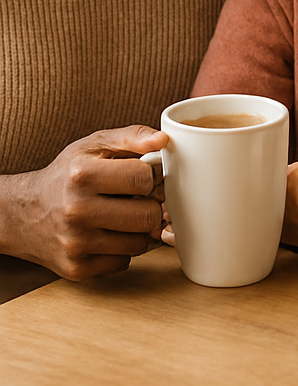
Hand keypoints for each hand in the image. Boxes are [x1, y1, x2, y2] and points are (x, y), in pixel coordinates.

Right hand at [0, 126, 166, 280]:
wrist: (24, 213)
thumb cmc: (67, 175)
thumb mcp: (93, 145)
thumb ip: (132, 136)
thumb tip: (163, 140)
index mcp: (83, 175)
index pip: (144, 178)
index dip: (150, 176)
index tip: (142, 176)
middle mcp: (76, 211)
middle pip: (148, 216)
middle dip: (149, 205)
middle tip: (137, 198)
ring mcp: (76, 244)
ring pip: (140, 242)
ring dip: (138, 229)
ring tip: (122, 215)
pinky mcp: (77, 269)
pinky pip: (124, 262)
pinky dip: (122, 249)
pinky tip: (108, 234)